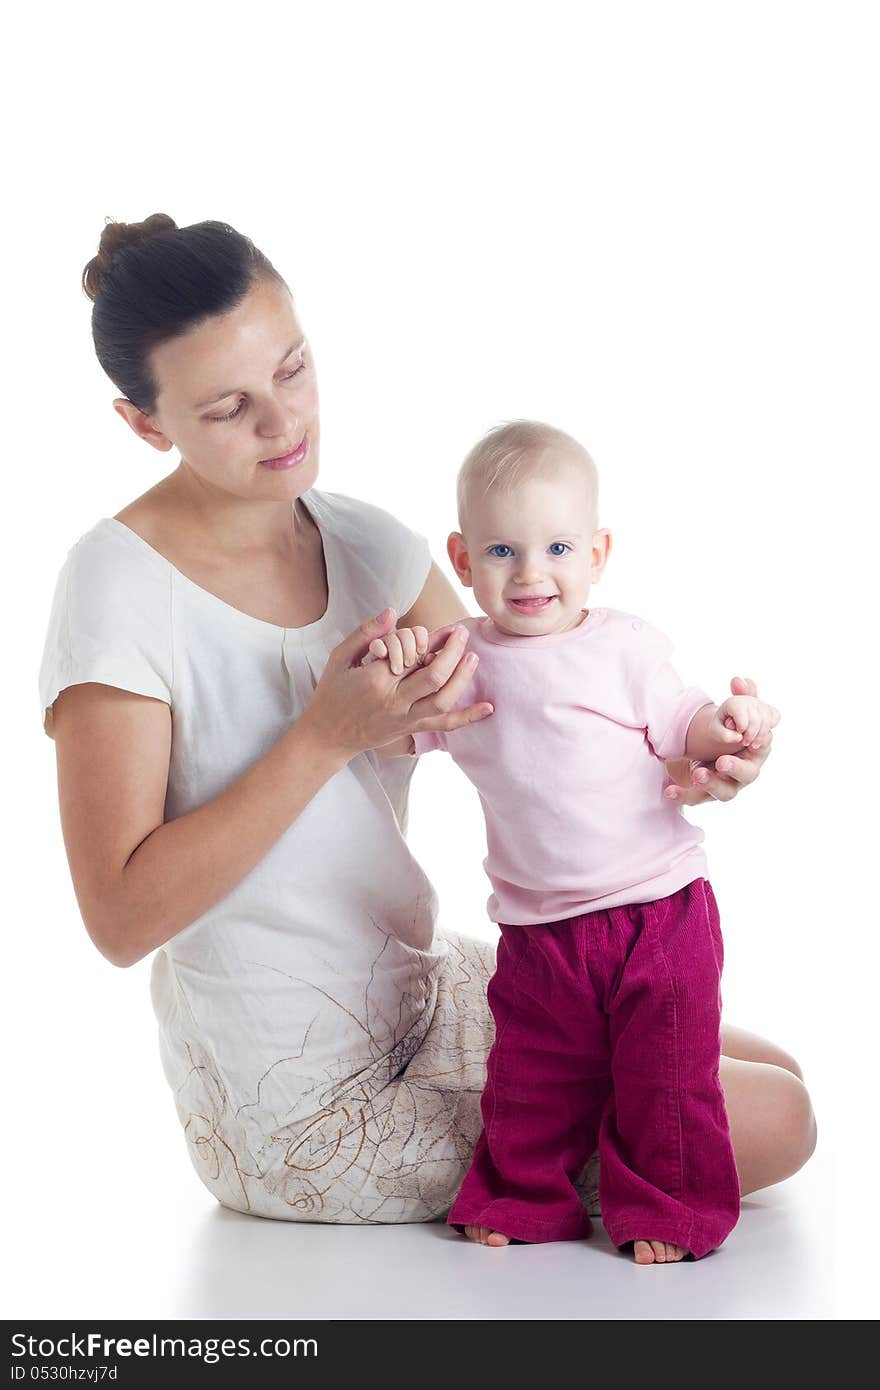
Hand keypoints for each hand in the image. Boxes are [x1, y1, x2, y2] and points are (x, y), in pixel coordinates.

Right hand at [300, 609, 493, 760]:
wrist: (327, 735)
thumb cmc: (332, 693)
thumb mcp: (339, 657)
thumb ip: (366, 633)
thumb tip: (392, 612)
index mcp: (374, 679)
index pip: (409, 654)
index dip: (425, 639)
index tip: (435, 630)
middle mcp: (393, 701)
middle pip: (433, 676)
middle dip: (452, 652)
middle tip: (462, 633)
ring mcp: (404, 719)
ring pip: (443, 700)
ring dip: (462, 678)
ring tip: (472, 657)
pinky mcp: (411, 730)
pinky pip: (444, 726)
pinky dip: (467, 718)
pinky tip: (488, 708)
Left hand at [664, 677, 775, 804]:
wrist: (705, 748)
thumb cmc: (728, 731)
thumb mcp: (734, 712)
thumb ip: (741, 696)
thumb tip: (739, 680)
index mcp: (756, 748)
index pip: (762, 745)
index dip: (758, 742)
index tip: (746, 738)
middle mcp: (745, 770)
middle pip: (748, 774)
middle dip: (736, 769)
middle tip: (722, 761)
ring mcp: (727, 784)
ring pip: (726, 792)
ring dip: (713, 784)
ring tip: (698, 773)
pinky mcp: (705, 793)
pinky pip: (696, 798)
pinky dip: (683, 796)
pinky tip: (669, 791)